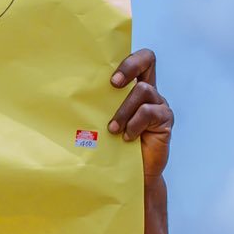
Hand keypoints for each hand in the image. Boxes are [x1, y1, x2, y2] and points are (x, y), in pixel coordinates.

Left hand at [110, 48, 172, 181]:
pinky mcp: (165, 120)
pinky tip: (127, 137)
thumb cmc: (113, 146)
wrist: (132, 174)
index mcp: (132, 88)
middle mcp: (148, 92)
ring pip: (143, 91)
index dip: (128, 61)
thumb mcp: (102, 122)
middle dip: (129, 67)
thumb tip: (68, 96)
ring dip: (123, 110)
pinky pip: (150, 112)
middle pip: (147, 59)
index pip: (137, 60)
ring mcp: (158, 105)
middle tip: (113, 84)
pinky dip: (135, 124)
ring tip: (113, 129)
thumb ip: (97, 107)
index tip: (111, 79)